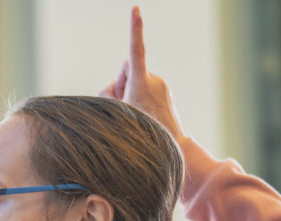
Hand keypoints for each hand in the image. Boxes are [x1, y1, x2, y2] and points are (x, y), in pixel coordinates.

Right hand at [98, 6, 185, 141]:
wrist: (172, 146)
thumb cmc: (143, 132)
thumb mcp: (117, 114)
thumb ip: (108, 96)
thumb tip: (113, 90)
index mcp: (142, 81)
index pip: (136, 50)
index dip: (134, 29)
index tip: (136, 9)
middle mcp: (154, 80)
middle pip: (125, 72)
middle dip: (119, 86)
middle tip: (123, 107)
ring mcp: (160, 87)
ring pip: (133, 83)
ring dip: (128, 96)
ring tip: (136, 115)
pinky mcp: (164, 94)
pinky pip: (143, 90)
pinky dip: (138, 99)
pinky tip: (143, 116)